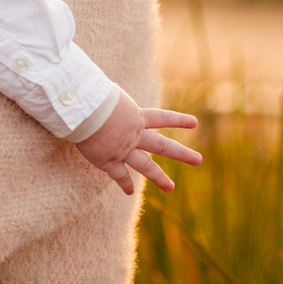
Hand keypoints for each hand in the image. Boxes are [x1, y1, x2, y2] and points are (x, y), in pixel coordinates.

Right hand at [77, 89, 200, 195]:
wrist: (84, 110)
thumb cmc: (92, 94)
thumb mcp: (109, 92)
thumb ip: (112, 96)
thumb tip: (107, 91)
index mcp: (136, 116)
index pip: (162, 117)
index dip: (179, 120)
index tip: (194, 123)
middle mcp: (134, 135)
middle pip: (162, 146)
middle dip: (182, 154)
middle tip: (198, 160)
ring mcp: (123, 149)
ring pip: (145, 166)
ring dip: (159, 177)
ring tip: (170, 187)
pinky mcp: (108, 160)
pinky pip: (119, 176)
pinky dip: (125, 184)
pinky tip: (130, 192)